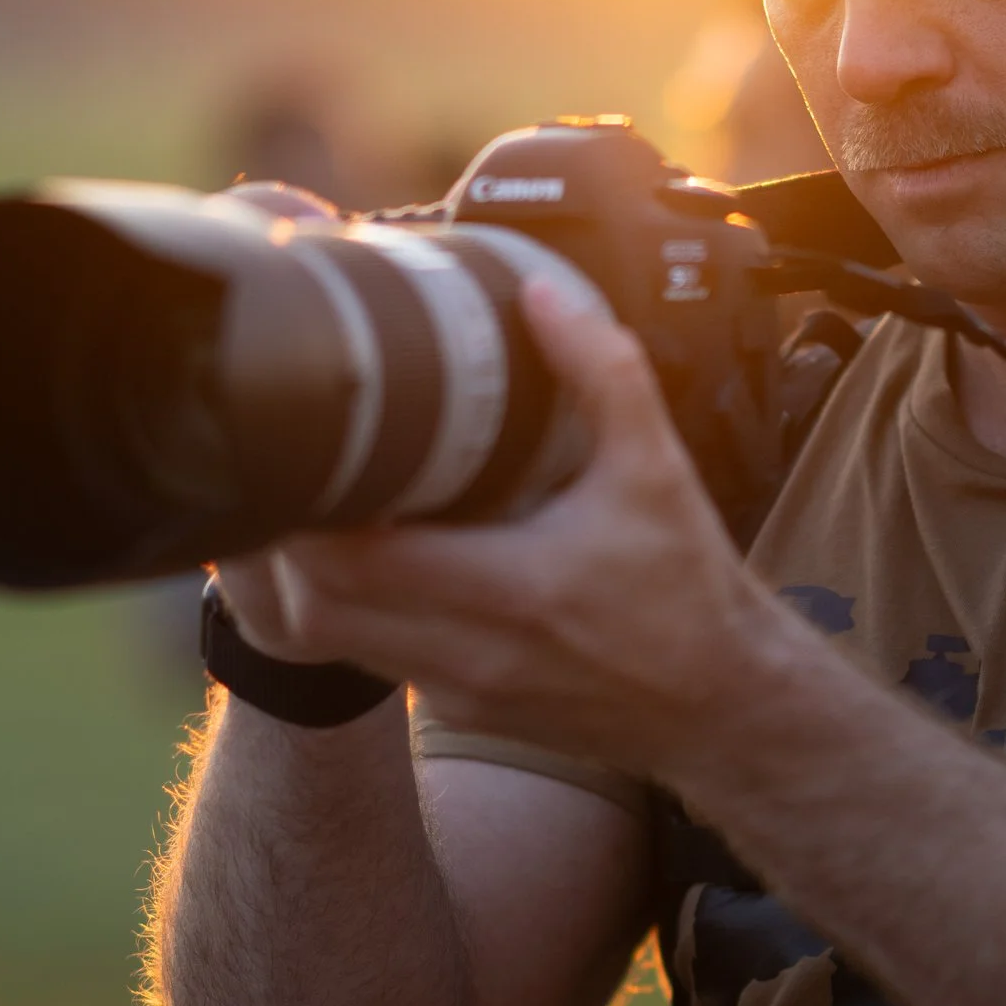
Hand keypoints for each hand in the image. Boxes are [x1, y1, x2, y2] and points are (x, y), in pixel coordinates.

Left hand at [213, 277, 799, 775]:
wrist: (723, 707)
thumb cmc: (690, 595)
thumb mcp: (657, 471)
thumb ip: (602, 373)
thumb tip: (542, 297)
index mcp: (514, 589)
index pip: (354, 559)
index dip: (302, 507)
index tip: (298, 445)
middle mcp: (472, 650)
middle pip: (312, 606)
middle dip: (282, 541)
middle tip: (286, 468)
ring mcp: (459, 687)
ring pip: (328, 640)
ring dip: (306, 578)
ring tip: (312, 505)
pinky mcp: (461, 706)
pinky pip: (370, 657)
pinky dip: (348, 609)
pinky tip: (367, 557)